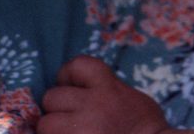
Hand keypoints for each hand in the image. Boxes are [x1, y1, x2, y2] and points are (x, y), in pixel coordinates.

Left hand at [38, 55, 170, 133]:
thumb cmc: (147, 129)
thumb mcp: (130, 99)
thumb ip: (105, 91)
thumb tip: (78, 90)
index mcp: (109, 88)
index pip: (76, 66)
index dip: (68, 76)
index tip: (70, 87)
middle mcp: (93, 106)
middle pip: (53, 96)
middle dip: (57, 109)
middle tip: (70, 121)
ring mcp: (82, 130)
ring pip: (45, 124)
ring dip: (52, 130)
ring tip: (68, 133)